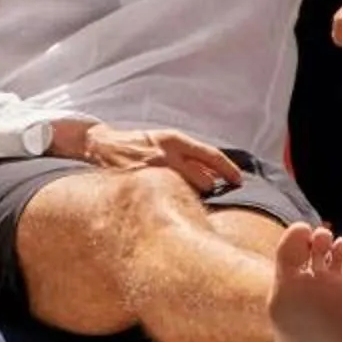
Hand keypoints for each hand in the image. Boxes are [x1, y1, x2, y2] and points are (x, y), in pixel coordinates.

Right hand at [60, 122, 243, 193]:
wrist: (103, 144)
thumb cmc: (138, 144)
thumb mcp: (164, 141)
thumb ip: (187, 155)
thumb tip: (214, 172)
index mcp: (175, 139)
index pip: (211, 156)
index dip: (229, 170)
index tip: (239, 180)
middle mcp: (167, 153)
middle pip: (204, 179)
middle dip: (208, 188)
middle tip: (205, 192)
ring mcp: (154, 170)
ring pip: (187, 191)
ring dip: (189, 197)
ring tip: (180, 195)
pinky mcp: (141, 183)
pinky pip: (166, 198)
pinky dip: (171, 201)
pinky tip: (166, 200)